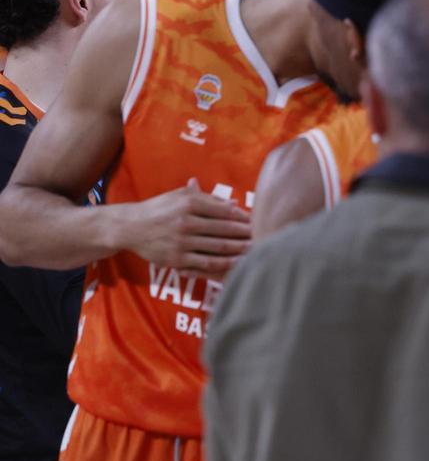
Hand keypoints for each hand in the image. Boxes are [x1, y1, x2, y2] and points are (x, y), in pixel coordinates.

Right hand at [123, 179, 251, 279]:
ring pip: (218, 247)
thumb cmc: (160, 208)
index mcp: (190, 203)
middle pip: (224, 230)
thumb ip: (208, 198)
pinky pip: (205, 263)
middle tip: (265, 236)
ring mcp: (181, 242)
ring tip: (256, 250)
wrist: (130, 227)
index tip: (258, 220)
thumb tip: (235, 205)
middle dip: (246, 234)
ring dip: (239, 250)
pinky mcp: (177, 259)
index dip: (243, 217)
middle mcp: (186, 222)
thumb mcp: (181, 196)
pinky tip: (236, 264)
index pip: (224, 211)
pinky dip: (223, 264)